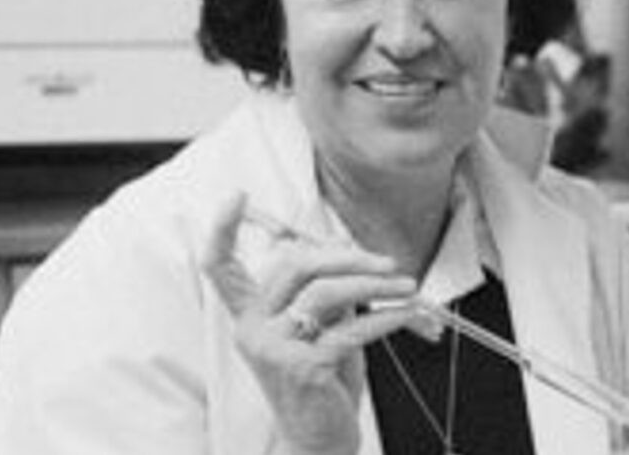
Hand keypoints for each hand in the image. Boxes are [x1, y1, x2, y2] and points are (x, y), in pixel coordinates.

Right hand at [201, 193, 418, 454]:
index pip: (221, 268)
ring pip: (327, 292)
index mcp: (249, 314)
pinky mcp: (303, 368)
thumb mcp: (319, 324)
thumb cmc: (321, 375)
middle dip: (348, 256)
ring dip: (376, 284)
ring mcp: (273, 350)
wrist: (320, 438)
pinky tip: (405, 312)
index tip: (236, 196)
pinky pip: (351, 328)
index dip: (223, 230)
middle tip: (387, 262)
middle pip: (295, 265)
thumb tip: (347, 246)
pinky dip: (386, 316)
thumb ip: (323, 287)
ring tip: (407, 286)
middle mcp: (251, 329)